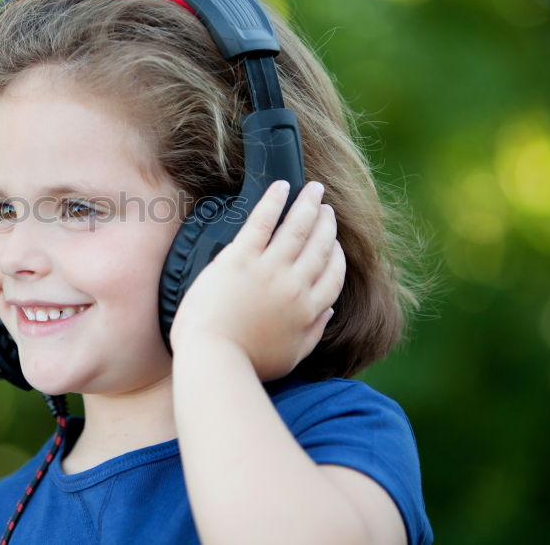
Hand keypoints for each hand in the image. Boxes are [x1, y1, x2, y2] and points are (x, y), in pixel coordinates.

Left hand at [168, 180, 345, 380]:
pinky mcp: (240, 258)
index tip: (335, 242)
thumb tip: (329, 311)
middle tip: (326, 206)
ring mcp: (268, 269)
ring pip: (297, 228)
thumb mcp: (290, 356)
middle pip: (319, 246)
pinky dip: (274, 201)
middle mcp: (294, 286)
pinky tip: (280, 186)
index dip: (337, 255)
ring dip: (308, 205)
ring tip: (314, 190)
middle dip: (326, 223)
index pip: (333, 276)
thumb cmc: (246, 363)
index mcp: (307, 310)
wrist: (212, 358)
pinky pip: (262, 221)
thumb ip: (314, 332)